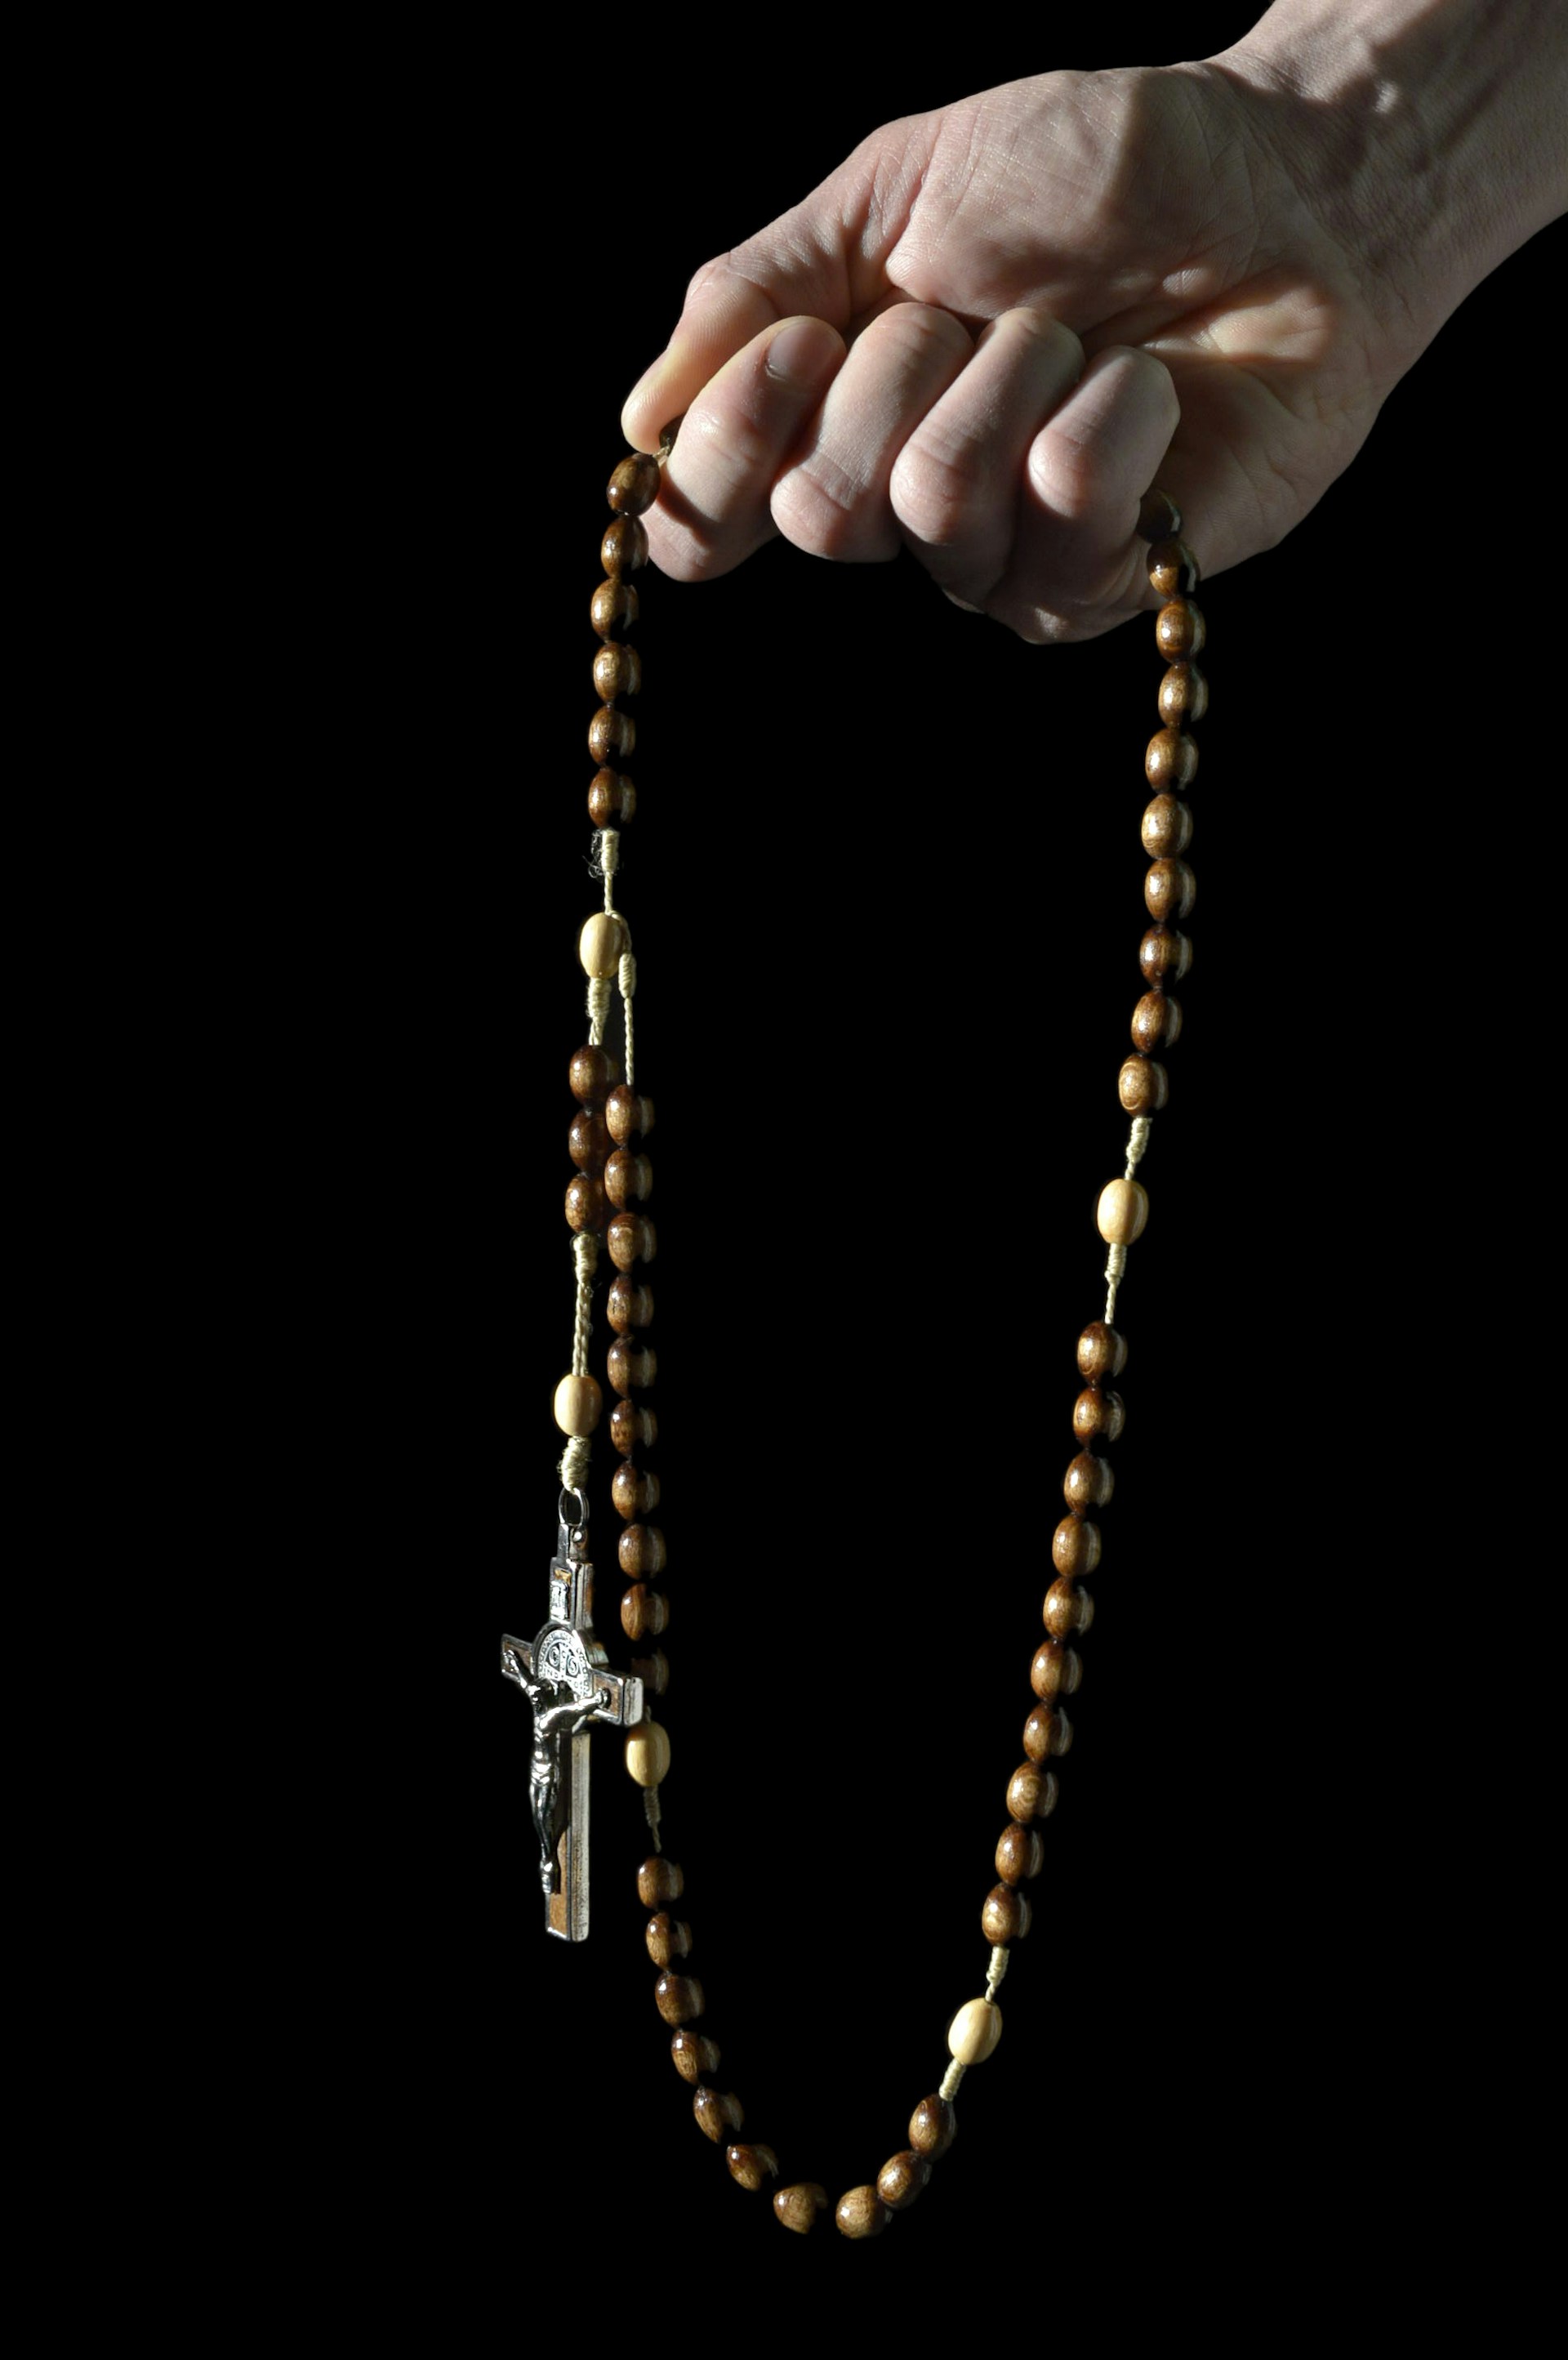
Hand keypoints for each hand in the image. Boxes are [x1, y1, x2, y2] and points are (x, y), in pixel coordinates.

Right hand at [620, 60, 1428, 641]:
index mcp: (830, 421)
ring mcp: (1000, 562)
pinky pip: (1059, 509)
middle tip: (981, 310)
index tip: (798, 345)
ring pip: (934, 504)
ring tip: (1082, 337)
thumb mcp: (895, 188)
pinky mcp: (1103, 584)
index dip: (731, 441)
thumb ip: (759, 289)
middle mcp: (899, 511)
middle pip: (819, 511)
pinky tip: (1153, 388)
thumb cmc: (1096, 174)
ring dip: (1014, 374)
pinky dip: (1110, 410)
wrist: (1281, 186)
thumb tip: (640, 418)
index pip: (710, 520)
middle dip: (901, 371)